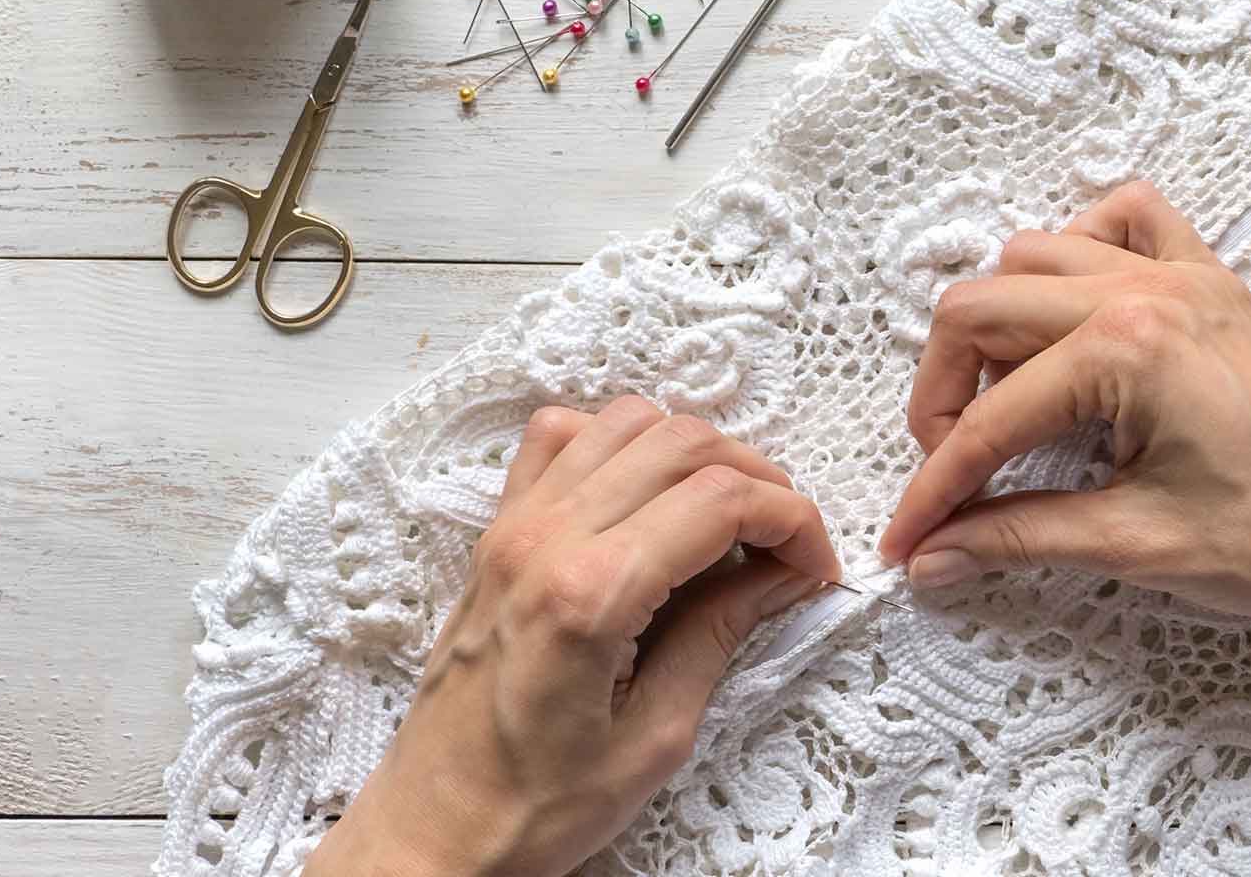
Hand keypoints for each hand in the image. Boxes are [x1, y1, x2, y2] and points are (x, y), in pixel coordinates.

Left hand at [305, 398, 840, 876]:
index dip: (792, 520)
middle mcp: (545, 539)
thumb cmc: (536, 807)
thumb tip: (784, 575)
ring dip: (696, 451)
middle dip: (759, 479)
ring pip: (627, 420)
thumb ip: (720, 636)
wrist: (433, 829)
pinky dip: (618, 440)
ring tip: (728, 515)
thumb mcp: (655, 739)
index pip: (720, 501)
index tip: (817, 565)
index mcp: (589, 595)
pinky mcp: (495, 532)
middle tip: (788, 542)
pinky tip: (647, 491)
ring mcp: (512, 526)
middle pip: (682, 443)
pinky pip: (560, 437)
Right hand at [879, 182, 1250, 616]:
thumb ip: (1018, 537)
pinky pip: (1124, 219)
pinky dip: (1080, 253)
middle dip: (945, 397)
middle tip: (952, 474)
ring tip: (1008, 406)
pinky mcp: (1207, 281)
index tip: (909, 542)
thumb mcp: (1133, 544)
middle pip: (980, 309)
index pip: (989, 421)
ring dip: (998, 326)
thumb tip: (933, 557)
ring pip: (1033, 256)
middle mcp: (1143, 290)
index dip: (936, 490)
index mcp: (1126, 351)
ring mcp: (1179, 274)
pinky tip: (1074, 319)